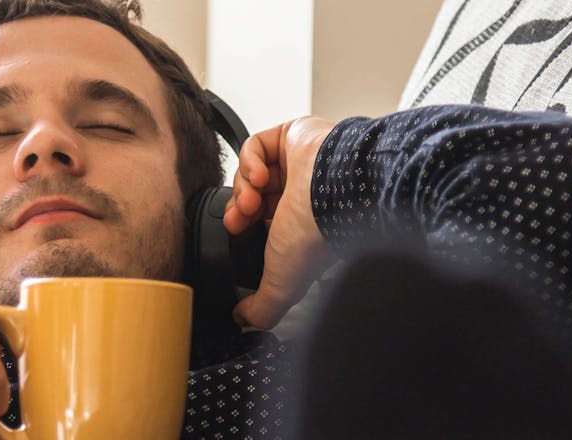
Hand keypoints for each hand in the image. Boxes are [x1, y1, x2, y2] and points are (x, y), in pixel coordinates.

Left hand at [224, 116, 336, 328]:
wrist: (336, 191)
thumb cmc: (318, 234)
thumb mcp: (282, 283)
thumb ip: (263, 309)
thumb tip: (244, 322)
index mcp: (300, 223)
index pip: (260, 221)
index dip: (241, 226)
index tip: (235, 232)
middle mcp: (301, 192)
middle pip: (253, 195)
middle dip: (240, 206)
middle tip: (239, 217)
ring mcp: (299, 162)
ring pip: (254, 170)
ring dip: (244, 184)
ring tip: (253, 196)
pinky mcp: (296, 135)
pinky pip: (258, 143)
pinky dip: (251, 159)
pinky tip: (261, 174)